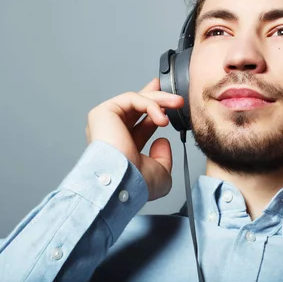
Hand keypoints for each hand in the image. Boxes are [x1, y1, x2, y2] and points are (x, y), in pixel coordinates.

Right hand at [85, 78, 183, 200]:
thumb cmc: (137, 184)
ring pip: (136, 100)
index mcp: (123, 145)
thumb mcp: (160, 173)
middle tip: (177, 98)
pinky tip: (163, 119)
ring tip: (178, 103)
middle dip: (158, 97)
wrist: (124, 184)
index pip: (139, 121)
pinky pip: (132, 99)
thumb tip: (162, 141)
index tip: (170, 102)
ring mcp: (106, 121)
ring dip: (160, 99)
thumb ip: (163, 157)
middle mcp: (112, 131)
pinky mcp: (104, 112)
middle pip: (136, 105)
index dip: (154, 109)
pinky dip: (151, 105)